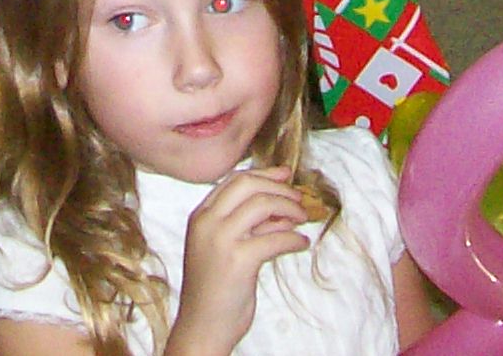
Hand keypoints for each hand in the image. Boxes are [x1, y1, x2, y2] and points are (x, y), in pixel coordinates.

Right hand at [165, 168, 315, 355]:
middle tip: (298, 199)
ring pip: (262, 205)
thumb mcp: (223, 249)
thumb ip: (246, 226)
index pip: (233, 180)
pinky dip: (294, 239)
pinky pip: (275, 238)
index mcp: (200, 216)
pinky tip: (302, 244)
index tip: (285, 176)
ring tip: (302, 220)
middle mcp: (207, 223)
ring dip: (289, 209)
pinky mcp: (238, 261)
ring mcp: (220, 240)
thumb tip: (280, 210)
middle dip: (278, 187)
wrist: (201, 328)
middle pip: (247, 184)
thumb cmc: (213, 291)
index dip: (263, 174)